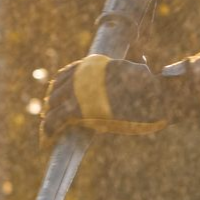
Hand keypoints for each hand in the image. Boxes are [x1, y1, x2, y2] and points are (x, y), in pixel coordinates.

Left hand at [42, 55, 167, 139]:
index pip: (66, 74)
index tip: (54, 101)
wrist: (152, 95)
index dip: (57, 89)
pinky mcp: (78, 108)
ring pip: (52, 105)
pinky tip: (46, 139)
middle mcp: (82, 74)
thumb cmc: (151, 85)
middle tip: (49, 119)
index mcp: (93, 65)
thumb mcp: (139, 68)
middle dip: (51, 105)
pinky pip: (55, 120)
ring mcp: (78, 90)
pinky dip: (48, 130)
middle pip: (55, 90)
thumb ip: (131, 65)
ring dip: (48, 119)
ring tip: (47, 132)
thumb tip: (143, 60)